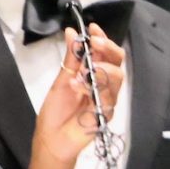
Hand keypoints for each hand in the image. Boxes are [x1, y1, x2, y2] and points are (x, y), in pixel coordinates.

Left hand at [33, 26, 124, 162]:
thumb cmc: (55, 111)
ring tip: (82, 71)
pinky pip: (107, 96)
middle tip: (95, 43)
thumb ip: (71, 58)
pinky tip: (77, 86)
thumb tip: (72, 32)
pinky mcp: (107, 113)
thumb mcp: (61, 80)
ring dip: (100, 68)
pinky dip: (92, 87)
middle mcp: (104, 84)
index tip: (93, 28)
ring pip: (117, 77)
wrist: (51, 139)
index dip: (103, 38)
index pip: (105, 52)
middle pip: (118, 62)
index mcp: (93, 73)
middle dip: (108, 49)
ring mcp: (107, 98)